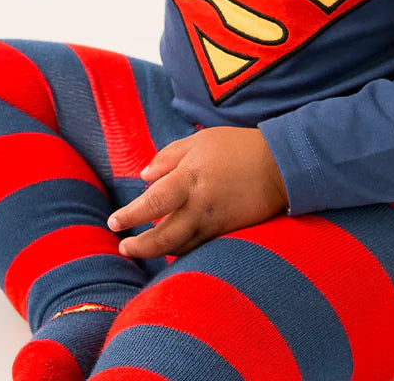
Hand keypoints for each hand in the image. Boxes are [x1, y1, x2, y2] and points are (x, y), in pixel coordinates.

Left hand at [106, 127, 289, 259]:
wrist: (280, 166)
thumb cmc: (236, 148)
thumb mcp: (199, 141)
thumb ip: (168, 157)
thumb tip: (144, 177)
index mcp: (189, 179)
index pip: (152, 203)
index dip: (130, 215)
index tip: (113, 222)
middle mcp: (200, 206)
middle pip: (162, 238)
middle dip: (139, 247)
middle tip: (123, 246)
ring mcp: (215, 224)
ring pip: (180, 248)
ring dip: (157, 252)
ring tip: (141, 248)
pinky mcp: (229, 234)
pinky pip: (199, 248)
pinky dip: (181, 249)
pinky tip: (172, 246)